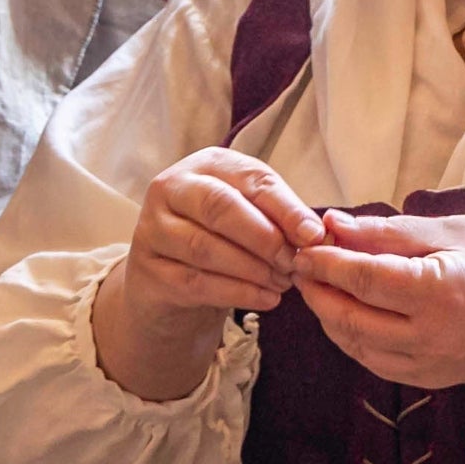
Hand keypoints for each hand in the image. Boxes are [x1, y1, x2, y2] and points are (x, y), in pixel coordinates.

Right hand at [92, 147, 323, 401]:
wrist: (171, 276)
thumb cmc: (223, 237)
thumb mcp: (252, 215)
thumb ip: (281, 218)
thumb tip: (316, 235)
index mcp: (207, 164)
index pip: (250, 179)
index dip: (286, 208)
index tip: (314, 235)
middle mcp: (172, 188)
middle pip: (220, 207)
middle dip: (265, 238)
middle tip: (295, 263)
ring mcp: (153, 229)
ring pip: (205, 247)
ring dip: (252, 269)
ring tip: (283, 283)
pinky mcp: (148, 269)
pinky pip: (196, 282)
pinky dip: (237, 292)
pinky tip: (266, 299)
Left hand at [293, 210, 464, 390]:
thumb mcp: (456, 230)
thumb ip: (391, 232)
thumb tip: (334, 224)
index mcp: (442, 294)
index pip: (363, 280)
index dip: (325, 262)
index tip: (304, 243)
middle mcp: (433, 338)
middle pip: (349, 318)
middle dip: (317, 290)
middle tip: (299, 262)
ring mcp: (431, 365)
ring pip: (356, 346)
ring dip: (329, 315)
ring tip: (319, 284)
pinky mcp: (431, 380)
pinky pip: (375, 362)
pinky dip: (352, 337)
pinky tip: (346, 311)